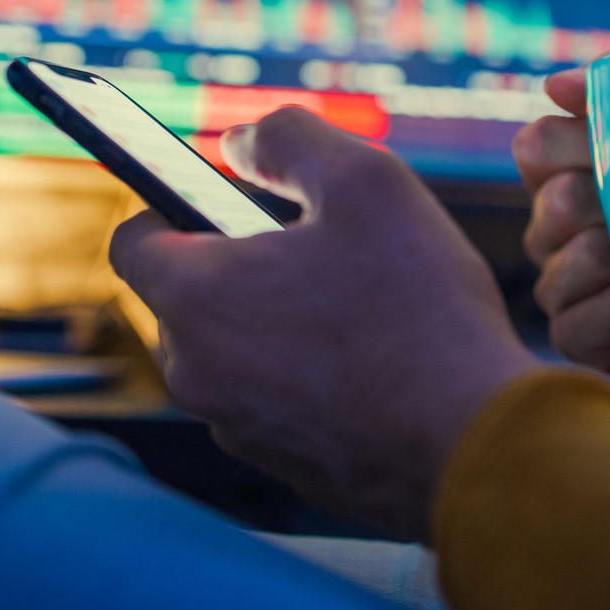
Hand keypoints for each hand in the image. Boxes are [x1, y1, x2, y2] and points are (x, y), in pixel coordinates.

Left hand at [109, 107, 539, 542]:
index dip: (172, 205)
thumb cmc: (420, 309)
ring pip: (237, 354)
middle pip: (189, 299)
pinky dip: (311, 378)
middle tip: (321, 250)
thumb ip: (289, 139)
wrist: (476, 445)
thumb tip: (238, 143)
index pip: (133, 241)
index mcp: (197, 299)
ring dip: (278, 323)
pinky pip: (278, 403)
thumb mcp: (367, 180)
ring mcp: (238, 430)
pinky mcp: (286, 470)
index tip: (224, 194)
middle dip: (241, 266)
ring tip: (363, 310)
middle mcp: (197, 375)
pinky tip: (379, 364)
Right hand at [511, 68, 609, 391]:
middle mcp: (553, 232)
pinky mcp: (582, 339)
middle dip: (602, 199)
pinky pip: (573, 326)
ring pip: (560, 266)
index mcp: (567, 175)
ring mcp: (563, 287)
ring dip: (608, 256)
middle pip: (553, 201)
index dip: (570, 140)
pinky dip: (608, 311)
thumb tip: (556, 84)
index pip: (535, 145)